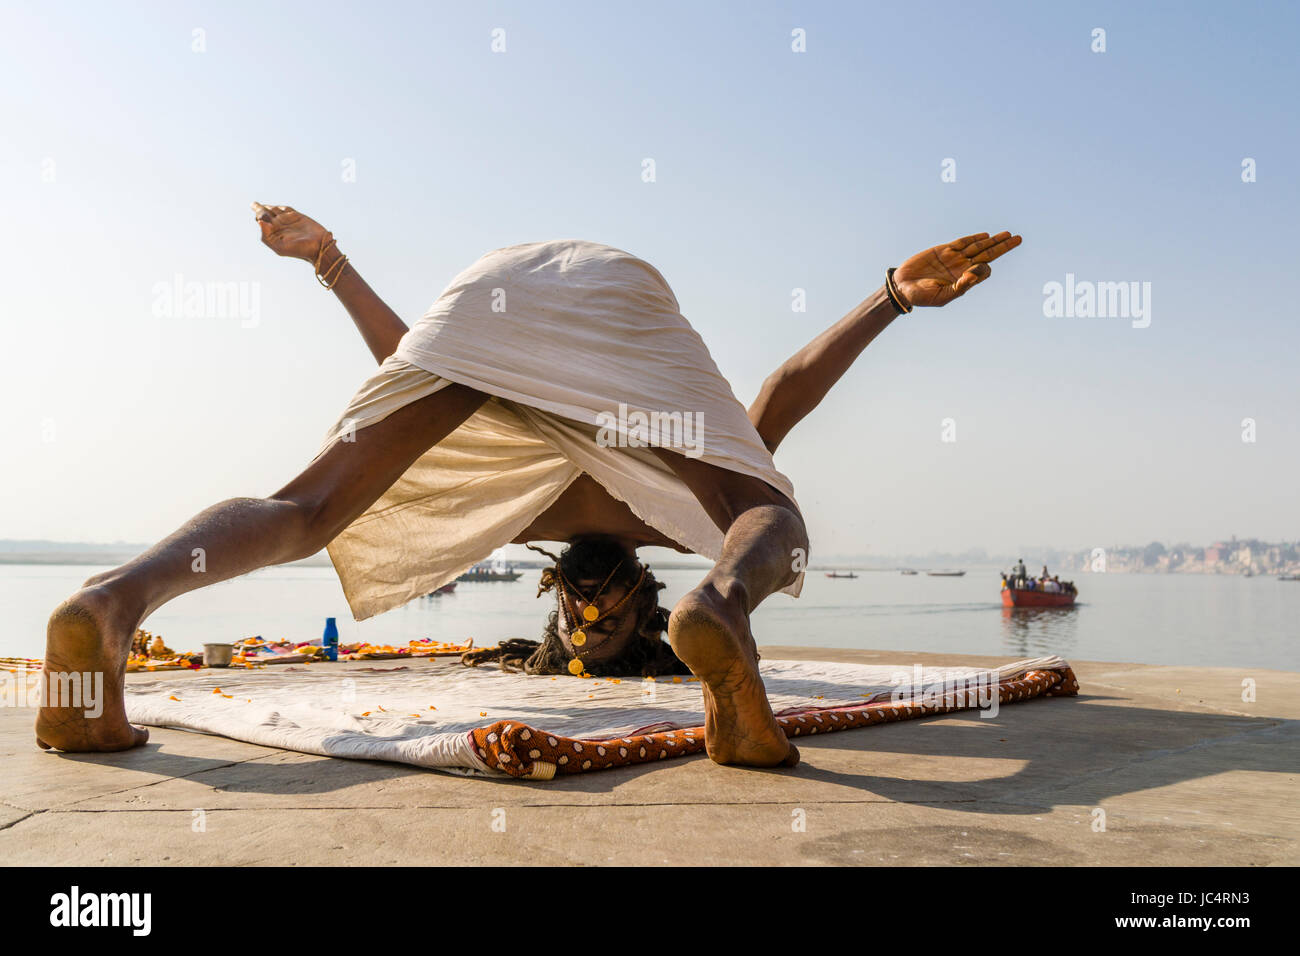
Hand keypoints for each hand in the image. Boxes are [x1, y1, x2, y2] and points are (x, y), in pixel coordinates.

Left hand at [251, 202, 331, 261]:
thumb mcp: (280, 246)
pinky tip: (276, 207)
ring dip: (268, 207)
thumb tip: (259, 221)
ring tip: (258, 205)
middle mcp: (279, 226)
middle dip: (260, 209)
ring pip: (275, 210)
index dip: (258, 213)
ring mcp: (288, 221)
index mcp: (273, 234)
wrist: (319, 247)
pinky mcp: (298, 217)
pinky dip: (281, 207)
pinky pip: (287, 209)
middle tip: (253, 205)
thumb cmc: (299, 250)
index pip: (262, 220)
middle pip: (267, 214)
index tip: (257, 210)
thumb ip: (267, 235)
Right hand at [892, 230, 1021, 307]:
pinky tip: (985, 235)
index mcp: (963, 281)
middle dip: (1003, 247)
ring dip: (993, 240)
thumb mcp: (941, 296)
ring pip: (978, 246)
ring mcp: (954, 258)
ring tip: (1008, 234)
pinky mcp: (944, 250)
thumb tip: (976, 274)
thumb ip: (960, 287)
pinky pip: (962, 242)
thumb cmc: (921, 296)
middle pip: (988, 255)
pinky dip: (974, 238)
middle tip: (1018, 239)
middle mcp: (962, 268)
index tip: (973, 271)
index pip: (983, 271)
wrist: (902, 286)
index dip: (984, 269)